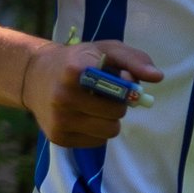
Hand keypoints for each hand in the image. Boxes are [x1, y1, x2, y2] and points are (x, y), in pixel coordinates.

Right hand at [21, 37, 162, 146]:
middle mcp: (63, 97)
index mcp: (75, 70)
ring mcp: (59, 120)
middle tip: (106, 94)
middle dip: (118, 104)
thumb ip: (134, 59)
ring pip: (109, 131)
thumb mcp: (104, 51)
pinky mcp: (59, 138)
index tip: (123, 78)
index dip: (125, 86)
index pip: (117, 88)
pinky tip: (83, 116)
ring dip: (110, 120)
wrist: (35, 76)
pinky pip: (97, 142)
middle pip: (116, 113)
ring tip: (95, 105)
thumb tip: (158, 77)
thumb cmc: (78, 61)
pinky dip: (97, 130)